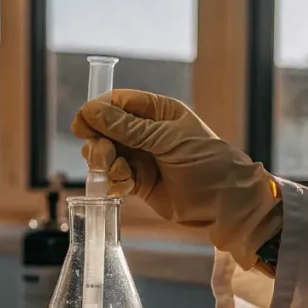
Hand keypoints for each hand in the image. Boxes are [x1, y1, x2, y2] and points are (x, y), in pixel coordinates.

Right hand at [72, 89, 281, 268]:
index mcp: (157, 112)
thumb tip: (92, 111)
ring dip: (106, 164)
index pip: (118, 102)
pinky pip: (113, 177)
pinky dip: (114, 182)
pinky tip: (126, 187)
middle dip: (100, 142)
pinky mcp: (138, 181)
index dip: (97, 111)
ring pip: (105, 154)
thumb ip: (128, 128)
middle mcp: (146, 132)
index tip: (82, 125)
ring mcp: (141, 157)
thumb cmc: (207, 163)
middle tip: (105, 155)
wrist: (225, 204)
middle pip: (105, 129)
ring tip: (121, 172)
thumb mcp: (167, 140)